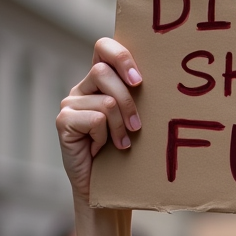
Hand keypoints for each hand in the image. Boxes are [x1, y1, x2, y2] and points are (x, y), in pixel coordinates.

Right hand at [56, 38, 142, 202]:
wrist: (108, 187)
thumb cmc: (129, 154)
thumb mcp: (138, 121)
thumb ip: (143, 99)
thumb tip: (172, 84)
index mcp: (101, 82)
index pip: (104, 48)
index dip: (120, 56)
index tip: (140, 80)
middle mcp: (83, 88)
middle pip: (103, 72)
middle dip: (128, 101)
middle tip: (138, 127)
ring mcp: (70, 104)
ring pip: (104, 100)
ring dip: (120, 126)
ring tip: (123, 143)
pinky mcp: (63, 121)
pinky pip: (94, 119)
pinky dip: (105, 137)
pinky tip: (103, 148)